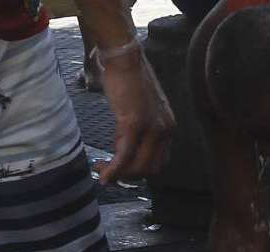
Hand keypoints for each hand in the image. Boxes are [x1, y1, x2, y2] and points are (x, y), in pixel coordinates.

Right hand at [94, 47, 175, 184]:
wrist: (124, 58)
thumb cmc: (129, 79)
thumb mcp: (143, 109)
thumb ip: (142, 128)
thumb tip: (126, 147)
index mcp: (168, 127)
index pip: (159, 162)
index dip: (140, 171)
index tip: (122, 168)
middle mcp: (165, 130)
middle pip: (149, 169)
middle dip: (127, 176)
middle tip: (107, 171)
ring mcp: (151, 128)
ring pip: (137, 166)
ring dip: (118, 173)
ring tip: (101, 167)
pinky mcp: (133, 124)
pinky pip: (124, 156)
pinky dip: (113, 170)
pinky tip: (103, 175)